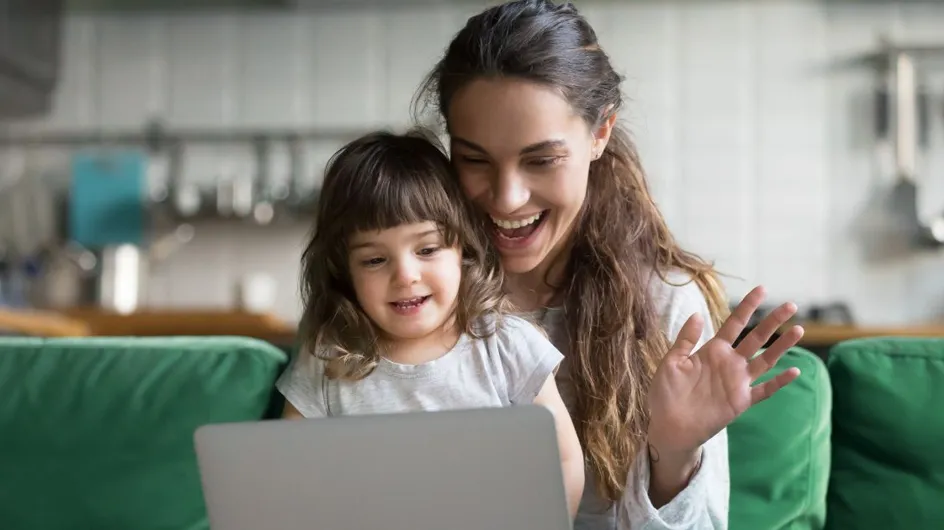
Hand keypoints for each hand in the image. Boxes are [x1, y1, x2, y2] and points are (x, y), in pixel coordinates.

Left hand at [647, 286, 803, 456]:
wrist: (668, 426)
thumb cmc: (666, 394)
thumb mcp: (671, 361)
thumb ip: (686, 339)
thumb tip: (697, 313)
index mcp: (712, 351)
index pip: (734, 324)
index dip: (747, 306)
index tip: (762, 289)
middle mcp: (729, 363)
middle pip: (756, 338)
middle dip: (773, 322)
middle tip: (791, 305)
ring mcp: (737, 382)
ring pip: (765, 360)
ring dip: (782, 347)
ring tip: (799, 330)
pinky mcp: (741, 402)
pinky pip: (764, 391)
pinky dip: (779, 382)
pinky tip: (794, 371)